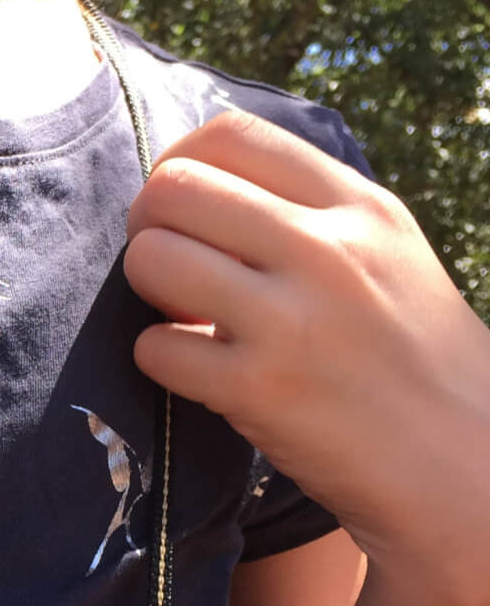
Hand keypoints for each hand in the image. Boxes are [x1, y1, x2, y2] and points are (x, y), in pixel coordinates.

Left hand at [123, 109, 489, 597]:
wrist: (469, 471)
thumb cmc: (415, 361)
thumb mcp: (388, 255)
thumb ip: (309, 211)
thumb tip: (198, 180)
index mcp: (360, 207)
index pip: (232, 135)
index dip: (180, 162)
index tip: (183, 205)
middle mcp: (328, 250)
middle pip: (175, 188)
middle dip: (151, 226)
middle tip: (170, 267)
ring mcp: (292, 320)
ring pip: (152, 258)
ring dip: (147, 289)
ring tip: (183, 315)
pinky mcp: (260, 390)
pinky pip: (155, 347)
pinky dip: (159, 358)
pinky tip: (198, 372)